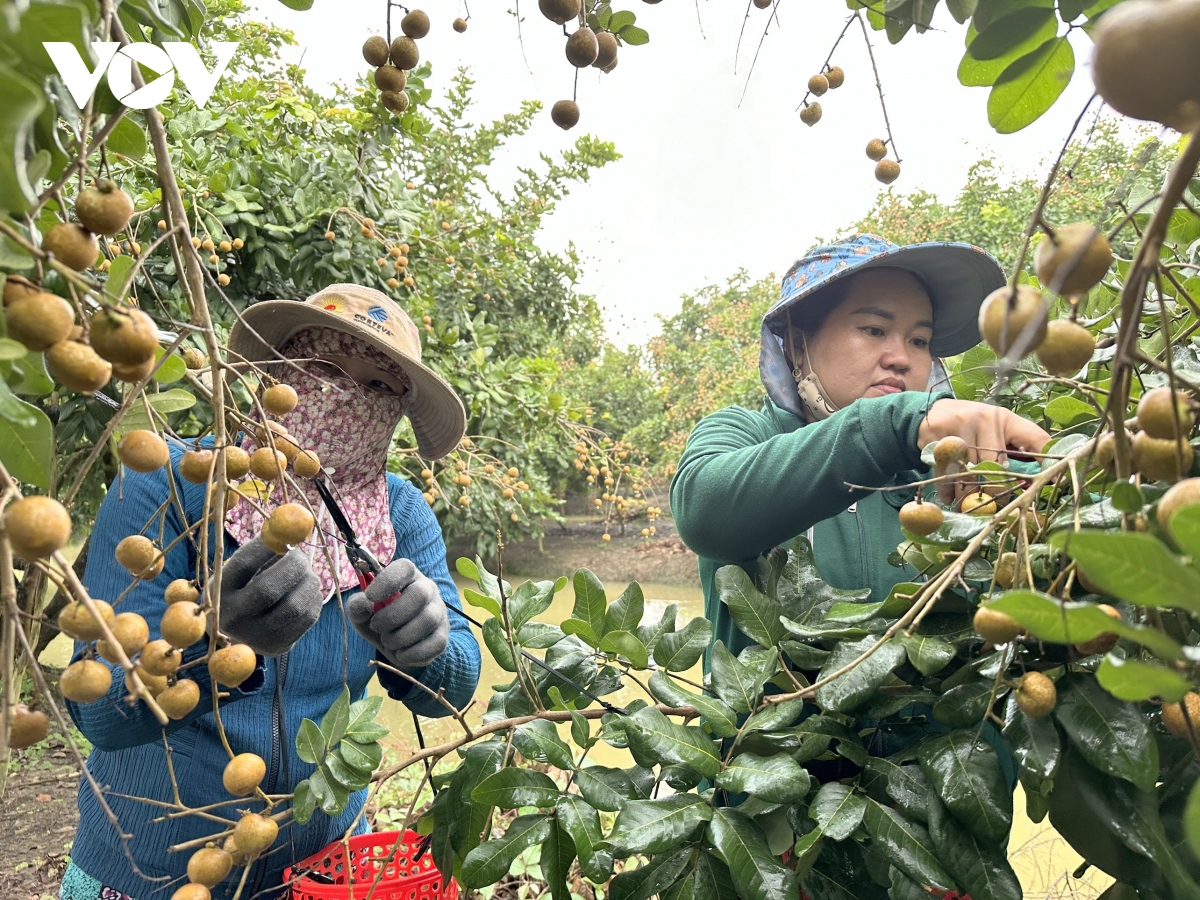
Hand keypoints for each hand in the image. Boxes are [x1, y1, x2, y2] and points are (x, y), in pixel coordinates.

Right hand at [220, 536, 322, 656]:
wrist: (238, 634)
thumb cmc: (243, 590)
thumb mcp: (239, 573)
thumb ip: (260, 554)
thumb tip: (291, 535)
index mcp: (218, 592)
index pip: (243, 564)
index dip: (268, 546)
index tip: (285, 534)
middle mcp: (232, 618)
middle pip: (268, 590)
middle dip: (292, 567)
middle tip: (302, 556)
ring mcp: (255, 638)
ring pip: (294, 606)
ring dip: (308, 582)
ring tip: (306, 575)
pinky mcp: (277, 647)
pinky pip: (307, 618)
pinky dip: (313, 598)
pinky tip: (307, 592)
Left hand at [346, 559, 448, 668]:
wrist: (398, 647)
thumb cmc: (380, 620)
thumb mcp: (362, 613)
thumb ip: (357, 606)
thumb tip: (362, 603)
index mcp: (407, 577)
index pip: (405, 568)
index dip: (387, 581)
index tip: (370, 597)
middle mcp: (427, 589)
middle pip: (419, 594)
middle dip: (393, 615)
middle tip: (376, 626)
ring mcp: (438, 611)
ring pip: (428, 619)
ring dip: (400, 636)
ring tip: (388, 641)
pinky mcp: (443, 635)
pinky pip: (435, 643)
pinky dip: (412, 653)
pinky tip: (401, 653)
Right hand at [917, 399, 1050, 504]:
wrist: (935, 411)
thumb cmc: (974, 426)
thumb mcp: (998, 428)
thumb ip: (1020, 447)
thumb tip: (1047, 478)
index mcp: (1005, 419)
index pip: (1034, 437)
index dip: (1047, 458)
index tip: (1055, 481)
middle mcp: (984, 419)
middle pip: (994, 465)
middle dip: (993, 491)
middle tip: (993, 508)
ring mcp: (958, 426)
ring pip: (966, 472)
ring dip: (966, 495)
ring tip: (967, 509)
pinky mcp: (935, 435)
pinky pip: (942, 470)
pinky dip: (946, 489)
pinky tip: (948, 499)